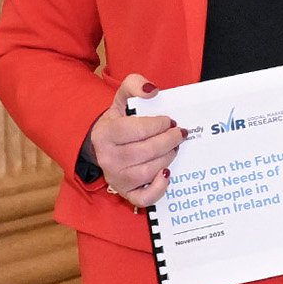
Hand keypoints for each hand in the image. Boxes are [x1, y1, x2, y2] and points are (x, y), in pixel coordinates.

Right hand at [90, 73, 181, 208]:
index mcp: (105, 134)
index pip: (137, 130)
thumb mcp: (122, 98)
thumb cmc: (119, 121)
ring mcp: (116, 178)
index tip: (168, 121)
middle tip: (179, 134)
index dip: (159, 124)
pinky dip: (159, 189)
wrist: (104, 143)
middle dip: (168, 141)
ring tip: (174, 148)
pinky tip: (167, 174)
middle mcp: (107, 158)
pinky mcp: (126, 193)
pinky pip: (144, 199)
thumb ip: (134, 85)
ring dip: (167, 158)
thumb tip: (152, 89)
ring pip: (148, 172)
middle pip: (146, 151)